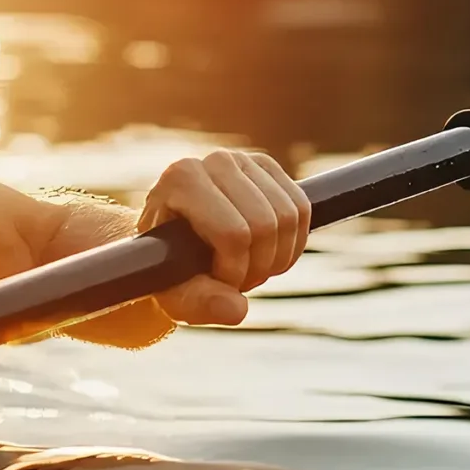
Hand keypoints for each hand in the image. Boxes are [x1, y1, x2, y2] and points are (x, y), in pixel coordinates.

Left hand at [138, 149, 311, 325]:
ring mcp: (244, 160)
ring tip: (251, 269)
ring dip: (278, 257)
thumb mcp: (175, 294)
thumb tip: (237, 310)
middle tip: (239, 281)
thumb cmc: (168, 270)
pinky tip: (270, 256)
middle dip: (259, 266)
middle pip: (265, 224)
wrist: (173, 244)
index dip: (236, 271)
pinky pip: (302, 208)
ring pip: (290, 216)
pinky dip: (294, 243)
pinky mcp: (267, 168)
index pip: (233, 233)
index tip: (219, 283)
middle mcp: (215, 161)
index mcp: (182, 180)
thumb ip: (199, 304)